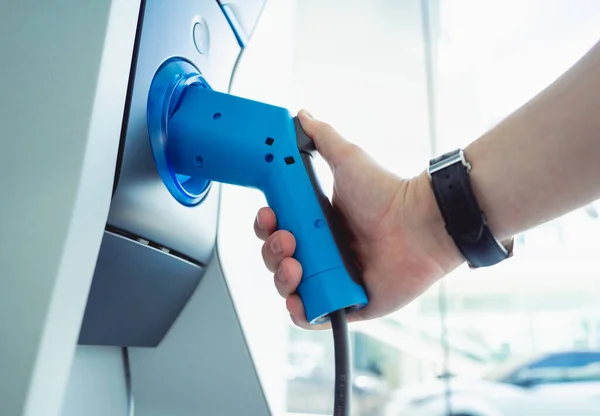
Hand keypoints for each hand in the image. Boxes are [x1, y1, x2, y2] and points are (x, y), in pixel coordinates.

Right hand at [254, 110, 463, 328]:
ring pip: (291, 289)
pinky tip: (300, 301)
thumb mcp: (348, 160)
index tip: (269, 216)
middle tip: (288, 242)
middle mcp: (323, 252)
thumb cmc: (387, 193)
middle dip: (272, 254)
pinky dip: (302, 313)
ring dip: (283, 281)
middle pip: (278, 261)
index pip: (277, 231)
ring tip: (298, 268)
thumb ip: (322, 138)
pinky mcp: (349, 303)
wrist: (421, 223)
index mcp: (317, 223)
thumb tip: (302, 115)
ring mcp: (334, 279)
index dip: (266, 228)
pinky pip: (315, 316)